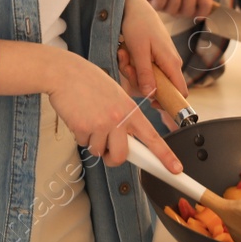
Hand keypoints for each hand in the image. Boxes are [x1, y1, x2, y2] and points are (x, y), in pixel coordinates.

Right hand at [46, 53, 182, 172]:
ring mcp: (102, 124)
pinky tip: (78, 118)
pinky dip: (80, 135)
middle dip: (111, 157)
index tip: (176, 169)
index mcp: (130, 110)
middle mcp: (119, 118)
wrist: (64, 72)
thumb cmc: (87, 81)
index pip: (152, 138)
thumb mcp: (115, 95)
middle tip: (105, 147)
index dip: (165, 156)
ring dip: (93, 142)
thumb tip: (125, 140)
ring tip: (88, 121)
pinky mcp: (84, 128)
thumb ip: (123, 117)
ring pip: (99, 151)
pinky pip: (84, 144)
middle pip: (121, 156)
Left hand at [116, 0, 185, 105]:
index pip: (181, 92)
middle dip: (139, 82)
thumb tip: (151, 95)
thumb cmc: (138, 25)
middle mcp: (171, 64)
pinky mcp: (155, 58)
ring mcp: (163, 61)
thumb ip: (145, 74)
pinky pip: (145, 70)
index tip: (149, 102)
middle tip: (126, 66)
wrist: (135, 7)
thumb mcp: (138, 51)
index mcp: (172, 63)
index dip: (169, 102)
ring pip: (149, 79)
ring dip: (132, 71)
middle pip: (160, 88)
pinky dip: (132, 65)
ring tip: (123, 54)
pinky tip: (125, 52)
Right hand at [126, 0, 212, 20]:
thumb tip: (195, 7)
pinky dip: (150, 1)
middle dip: (176, 11)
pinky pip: (158, 7)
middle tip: (165, 1)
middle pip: (188, 11)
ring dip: (161, 4)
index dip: (199, 13)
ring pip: (172, 11)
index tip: (191, 16)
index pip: (207, 3)